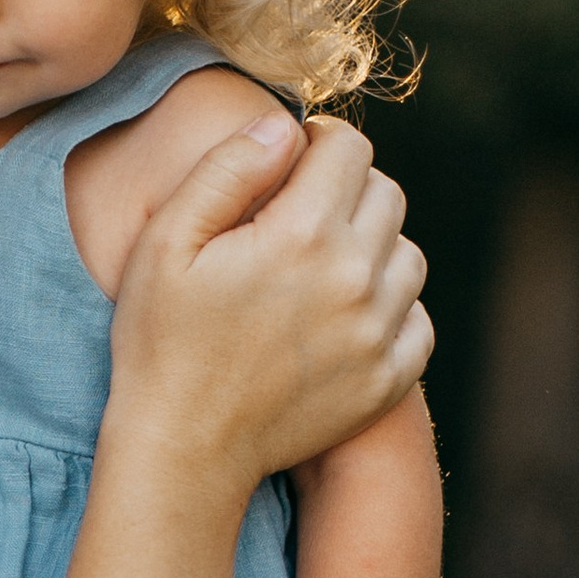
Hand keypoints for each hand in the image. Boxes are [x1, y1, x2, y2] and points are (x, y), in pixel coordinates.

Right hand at [105, 114, 432, 502]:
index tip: (294, 163)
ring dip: (373, 248)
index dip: (319, 143)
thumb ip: (227, 170)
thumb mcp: (167, 242)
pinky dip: (390, 309)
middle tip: (302, 215)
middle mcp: (354, 279)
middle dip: (348, 191)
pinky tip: (343, 318)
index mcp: (301, 234)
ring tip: (321, 269)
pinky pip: (416, 318)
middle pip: (386, 195)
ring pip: (407, 254)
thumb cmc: (162, 342)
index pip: (349, 149)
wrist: (184, 451)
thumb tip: (282, 126)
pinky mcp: (387, 379)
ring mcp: (378, 333)